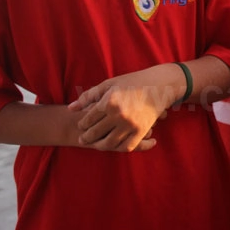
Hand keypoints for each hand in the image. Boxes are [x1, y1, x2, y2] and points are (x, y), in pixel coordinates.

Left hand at [68, 65, 183, 151]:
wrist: (159, 85)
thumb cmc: (132, 82)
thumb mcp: (109, 84)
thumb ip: (89, 96)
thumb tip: (71, 109)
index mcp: (109, 102)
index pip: (87, 120)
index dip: (82, 124)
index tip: (81, 126)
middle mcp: (118, 114)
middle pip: (95, 133)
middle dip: (87, 137)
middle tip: (83, 139)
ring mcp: (130, 124)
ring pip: (109, 143)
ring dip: (99, 146)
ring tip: (96, 144)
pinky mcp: (141, 130)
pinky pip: (127, 146)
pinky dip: (119, 148)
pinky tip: (115, 145)